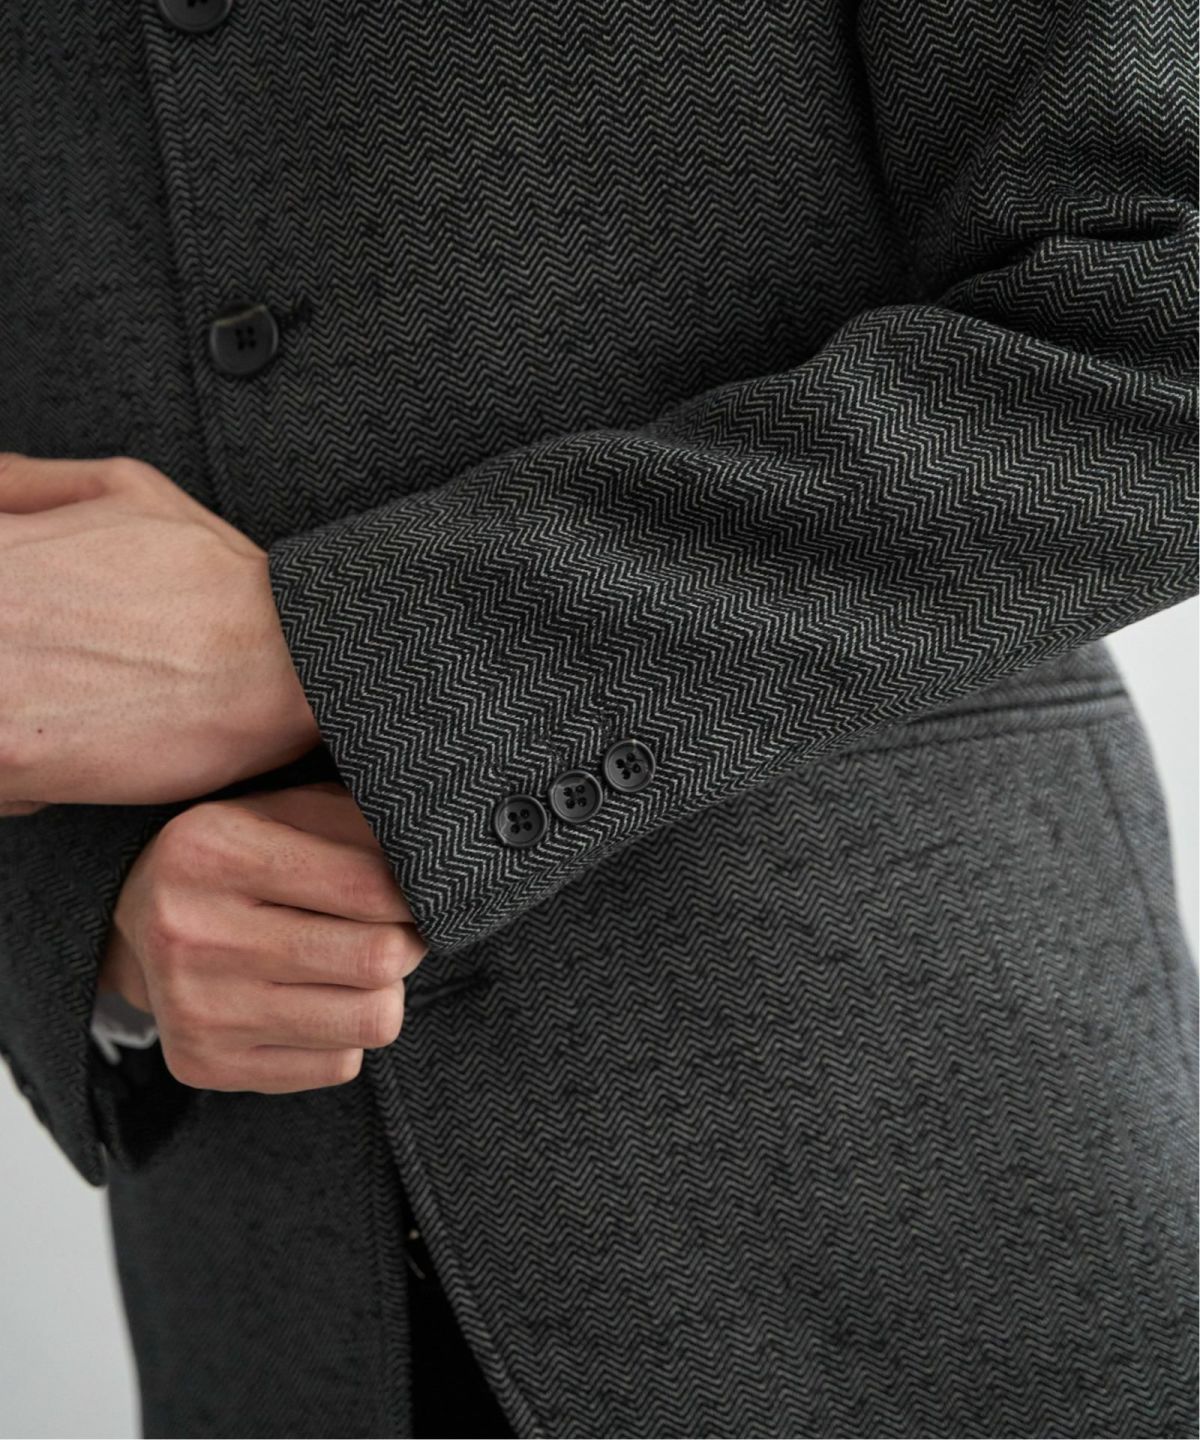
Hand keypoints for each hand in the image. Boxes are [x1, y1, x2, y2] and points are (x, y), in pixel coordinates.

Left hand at [0, 451, 319, 813]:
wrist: (287, 661)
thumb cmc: (217, 580)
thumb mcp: (131, 490)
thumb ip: (33, 482)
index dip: (7, 611)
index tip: (33, 632)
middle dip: (11, 666)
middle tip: (56, 676)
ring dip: (10, 725)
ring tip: (62, 719)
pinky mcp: (9, 752)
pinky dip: (19, 786)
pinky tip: (66, 762)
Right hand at [98, 783, 426, 1091]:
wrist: (135, 922)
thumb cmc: (239, 856)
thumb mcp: (287, 810)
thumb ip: (359, 825)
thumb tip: (438, 858)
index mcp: (218, 852)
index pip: (369, 887)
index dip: (416, 893)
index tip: (416, 892)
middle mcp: (197, 933)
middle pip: (378, 960)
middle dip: (407, 944)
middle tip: (395, 931)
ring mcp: (198, 1008)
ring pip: (370, 1021)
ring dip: (381, 993)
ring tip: (354, 966)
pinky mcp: (205, 1064)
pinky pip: (338, 1065)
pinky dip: (344, 1034)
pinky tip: (313, 1000)